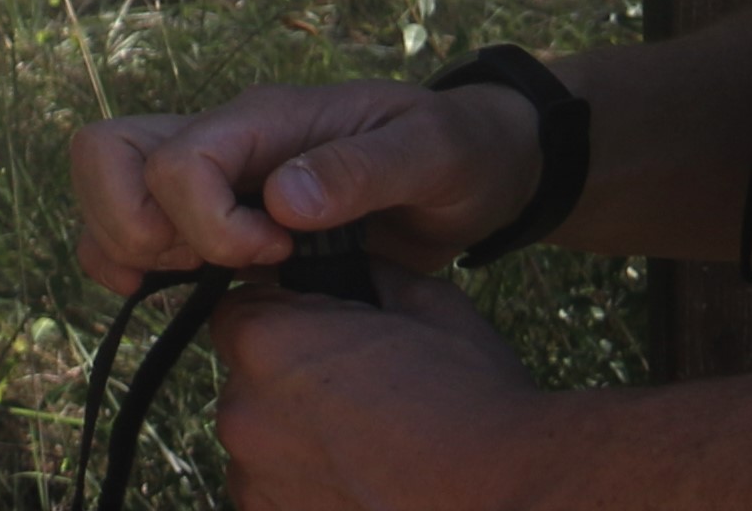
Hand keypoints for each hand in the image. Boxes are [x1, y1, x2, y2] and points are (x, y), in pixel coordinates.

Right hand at [68, 78, 541, 284]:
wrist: (477, 169)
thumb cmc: (459, 149)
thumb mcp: (433, 151)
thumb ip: (361, 170)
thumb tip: (280, 200)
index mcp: (267, 117)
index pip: (176, 160)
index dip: (209, 224)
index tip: (280, 253)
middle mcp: (224, 139)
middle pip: (105, 156)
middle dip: (137, 231)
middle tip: (214, 269)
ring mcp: (214, 177)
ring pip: (107, 197)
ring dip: (132, 253)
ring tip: (209, 282)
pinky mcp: (216, 218)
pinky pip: (135, 235)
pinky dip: (141, 271)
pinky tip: (199, 293)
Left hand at [215, 275, 541, 510]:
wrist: (511, 500)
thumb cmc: (475, 402)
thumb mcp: (430, 305)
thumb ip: (371, 277)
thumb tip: (355, 264)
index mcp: (270, 343)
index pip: (239, 313)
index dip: (284, 318)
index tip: (323, 335)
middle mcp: (244, 413)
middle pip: (247, 381)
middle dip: (290, 382)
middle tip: (359, 396)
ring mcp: (255, 483)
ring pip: (261, 444)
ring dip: (297, 441)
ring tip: (370, 450)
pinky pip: (276, 496)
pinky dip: (308, 490)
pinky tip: (364, 485)